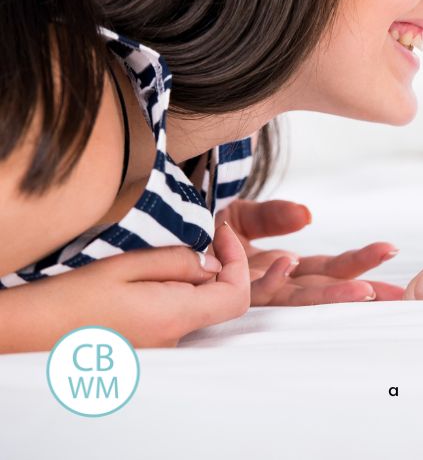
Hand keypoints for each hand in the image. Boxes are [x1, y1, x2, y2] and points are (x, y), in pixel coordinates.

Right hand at [0, 222, 248, 352]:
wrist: (25, 333)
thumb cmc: (70, 296)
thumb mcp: (126, 264)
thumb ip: (178, 262)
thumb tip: (214, 263)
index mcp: (173, 316)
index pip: (237, 297)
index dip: (239, 261)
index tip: (221, 232)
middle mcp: (172, 339)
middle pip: (219, 300)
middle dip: (216, 264)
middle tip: (196, 234)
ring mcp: (160, 348)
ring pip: (195, 306)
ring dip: (190, 277)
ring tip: (159, 255)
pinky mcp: (146, 348)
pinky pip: (174, 316)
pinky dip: (173, 292)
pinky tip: (144, 278)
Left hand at [212, 198, 403, 305]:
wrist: (161, 231)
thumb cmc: (205, 228)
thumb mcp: (246, 214)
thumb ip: (276, 215)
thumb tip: (308, 216)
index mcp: (282, 265)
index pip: (327, 266)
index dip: (358, 262)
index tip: (389, 252)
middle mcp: (270, 281)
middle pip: (322, 285)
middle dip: (359, 288)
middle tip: (396, 293)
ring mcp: (249, 287)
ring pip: (296, 295)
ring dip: (330, 293)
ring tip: (364, 292)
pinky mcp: (225, 285)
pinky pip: (251, 285)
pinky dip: (272, 275)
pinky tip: (290, 265)